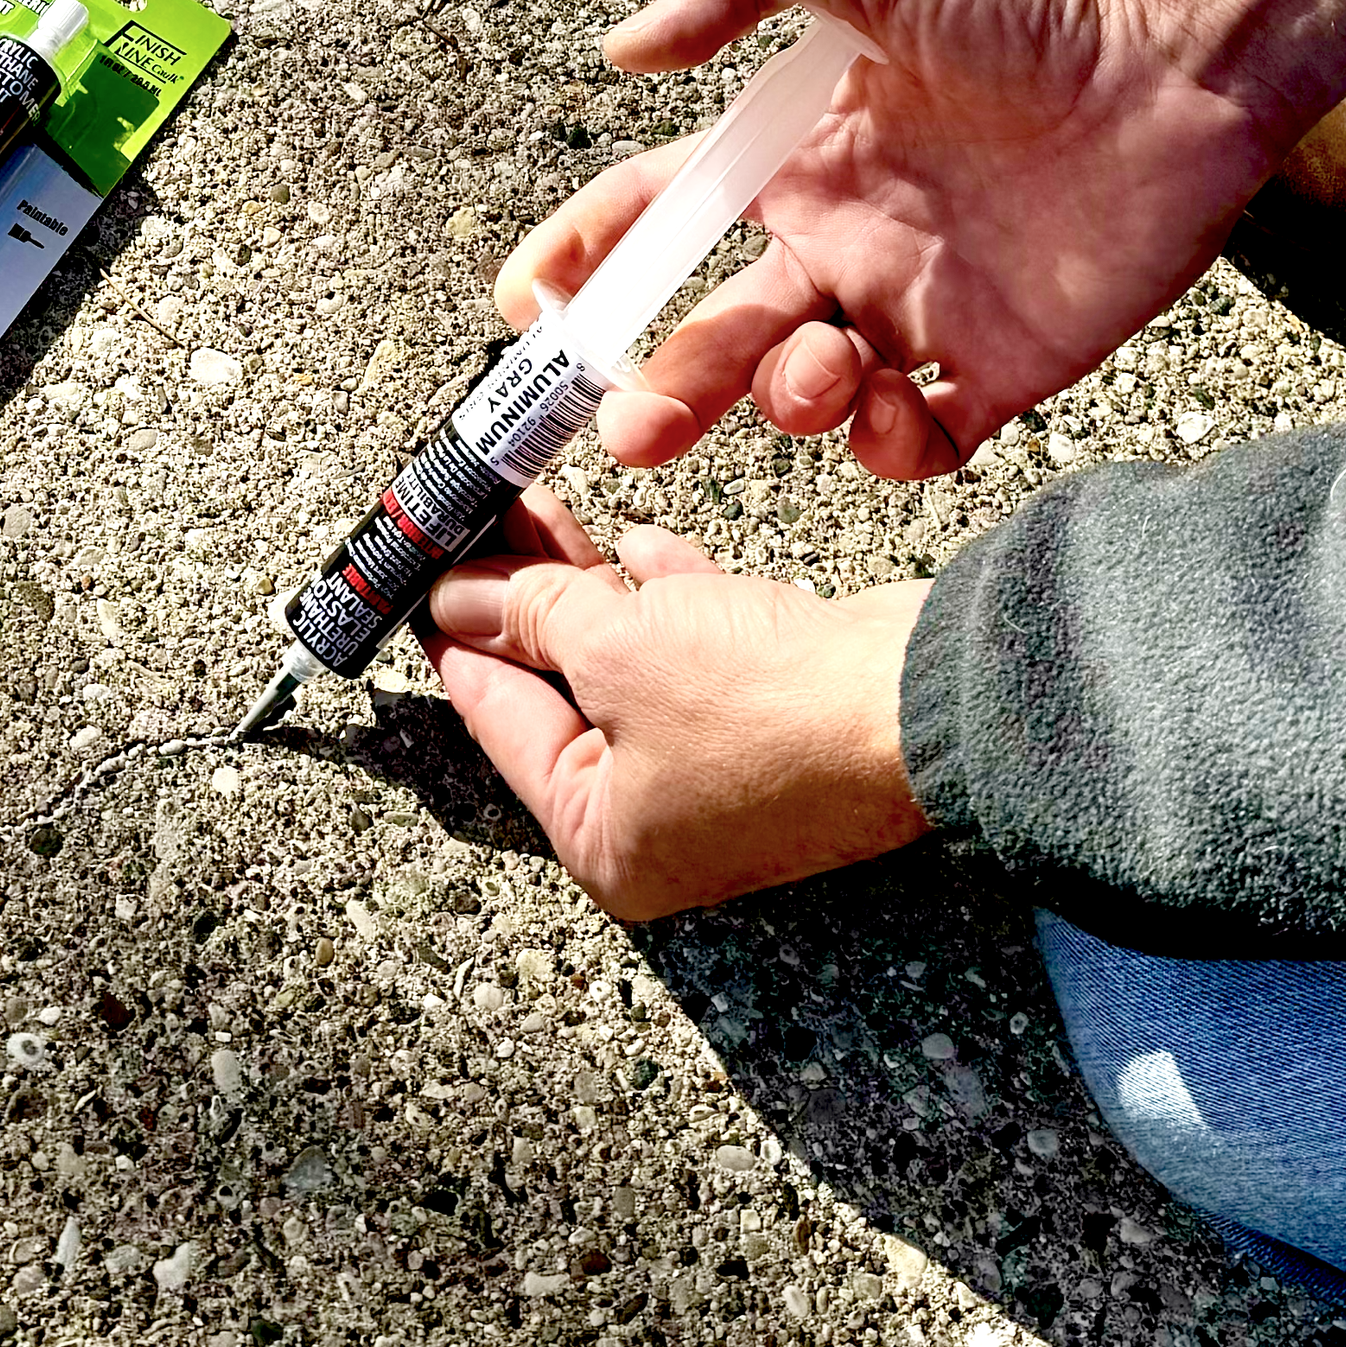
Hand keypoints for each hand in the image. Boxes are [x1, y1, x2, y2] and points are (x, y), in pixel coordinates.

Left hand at [420, 487, 932, 921]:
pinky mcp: (772, 718)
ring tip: (539, 506)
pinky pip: (693, 653)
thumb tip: (461, 597)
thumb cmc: (775, 706)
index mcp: (604, 840)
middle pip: (560, 690)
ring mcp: (720, 770)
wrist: (924, 696)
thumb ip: (531, 613)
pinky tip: (637, 544)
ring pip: (627, 663)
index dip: (454, 634)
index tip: (421, 571)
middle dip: (520, 596)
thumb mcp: (617, 646)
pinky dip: (663, 598)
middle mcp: (660, 820)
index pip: (497, 721)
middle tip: (479, 517)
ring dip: (585, 586)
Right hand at [501, 0, 1345, 476]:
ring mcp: (917, 309)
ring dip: (783, 399)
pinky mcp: (1002, 363)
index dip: (589, 256)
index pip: (662, 216)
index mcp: (795, 157)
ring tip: (813, 369)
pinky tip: (895, 402)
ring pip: (808, 394)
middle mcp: (842, 240)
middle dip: (660, 384)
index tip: (529, 303)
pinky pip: (922, 440)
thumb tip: (620, 48)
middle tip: (629, 423)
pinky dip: (891, 444)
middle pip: (717, 330)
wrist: (1179, 52)